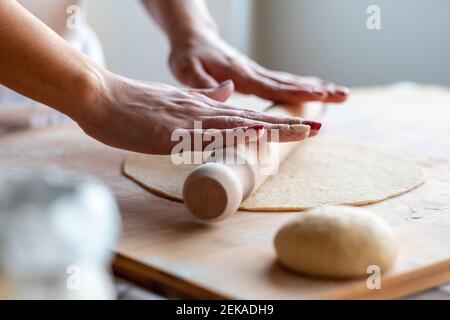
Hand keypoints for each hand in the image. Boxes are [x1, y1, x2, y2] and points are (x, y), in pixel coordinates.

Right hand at [76, 73, 321, 154]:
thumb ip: (200, 100)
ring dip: (271, 127)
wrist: (98, 96)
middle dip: (284, 125)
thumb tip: (226, 93)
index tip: (299, 126)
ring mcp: (187, 119)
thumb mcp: (172, 100)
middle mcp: (199, 110)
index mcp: (199, 107)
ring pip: (237, 123)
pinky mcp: (171, 130)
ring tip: (303, 131)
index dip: (272, 121)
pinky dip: (234, 132)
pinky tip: (256, 131)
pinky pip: (208, 133)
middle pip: (249, 118)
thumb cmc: (130, 104)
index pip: (243, 115)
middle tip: (317, 129)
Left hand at [169, 30, 348, 104]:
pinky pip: (282, 82)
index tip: (318, 94)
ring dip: (315, 87)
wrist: (193, 38)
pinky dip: (301, 86)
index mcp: (240, 75)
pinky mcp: (255, 75)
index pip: (272, 86)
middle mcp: (253, 73)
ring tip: (340, 93)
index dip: (295, 91)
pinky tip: (314, 90)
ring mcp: (256, 73)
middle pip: (289, 83)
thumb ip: (205, 83)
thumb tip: (231, 89)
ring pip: (290, 81)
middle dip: (317, 90)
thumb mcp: (188, 70)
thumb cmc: (188, 56)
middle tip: (343, 95)